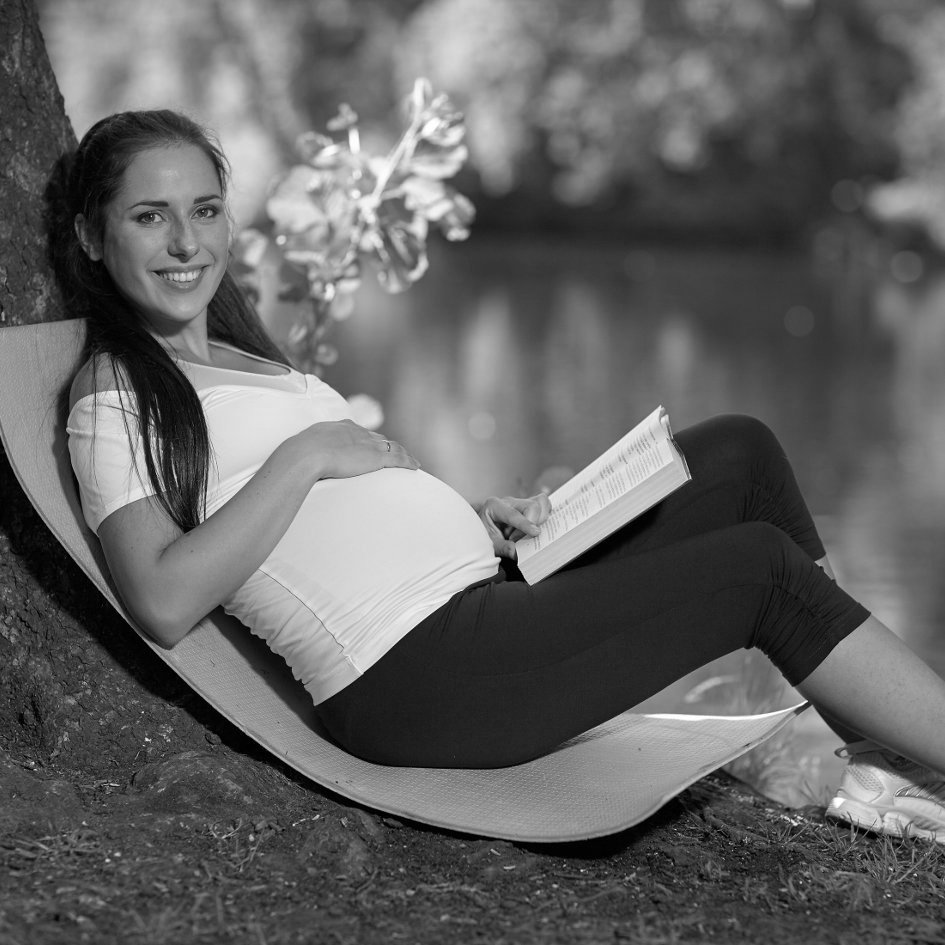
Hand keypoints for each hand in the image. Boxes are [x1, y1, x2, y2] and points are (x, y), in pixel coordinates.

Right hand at [291, 419, 419, 480]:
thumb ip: (303, 454)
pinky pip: (398, 458)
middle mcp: (356, 432)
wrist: (305, 454)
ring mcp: (367, 443)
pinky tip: (416, 466)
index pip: (358, 432)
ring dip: (403, 453)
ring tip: (411, 460)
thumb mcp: (300, 449)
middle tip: (395, 452)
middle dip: (386, 445)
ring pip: (392, 446)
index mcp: (338, 428)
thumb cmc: (297, 455)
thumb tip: (291, 463)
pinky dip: (408, 462)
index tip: (371, 444)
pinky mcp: (375, 456)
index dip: (367, 439)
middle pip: (377, 437)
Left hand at [478, 493, 551, 559]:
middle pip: (532, 505)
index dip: (525, 524)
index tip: (536, 533)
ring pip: (541, 502)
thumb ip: (502, 548)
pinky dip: (544, 516)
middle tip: (523, 539)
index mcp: (494, 506)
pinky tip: (537, 528)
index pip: (513, 514)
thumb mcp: (488, 544)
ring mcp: (520, 503)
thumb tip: (517, 553)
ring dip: (541, 519)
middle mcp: (509, 501)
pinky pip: (543, 506)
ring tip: (529, 533)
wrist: (479, 530)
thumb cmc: (482, 535)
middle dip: (534, 523)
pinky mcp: (528, 507)